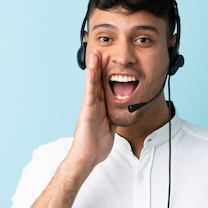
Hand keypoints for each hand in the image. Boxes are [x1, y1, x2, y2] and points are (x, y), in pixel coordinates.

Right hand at [68, 51, 115, 169]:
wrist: (87, 158)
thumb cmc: (96, 146)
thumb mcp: (110, 128)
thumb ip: (113, 117)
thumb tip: (121, 112)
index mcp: (100, 108)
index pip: (105, 87)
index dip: (108, 74)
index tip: (111, 61)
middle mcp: (93, 105)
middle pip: (98, 81)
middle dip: (100, 66)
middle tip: (103, 49)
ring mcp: (89, 107)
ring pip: (93, 84)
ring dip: (94, 68)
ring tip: (96, 52)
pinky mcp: (86, 111)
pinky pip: (90, 93)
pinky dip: (91, 80)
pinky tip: (92, 69)